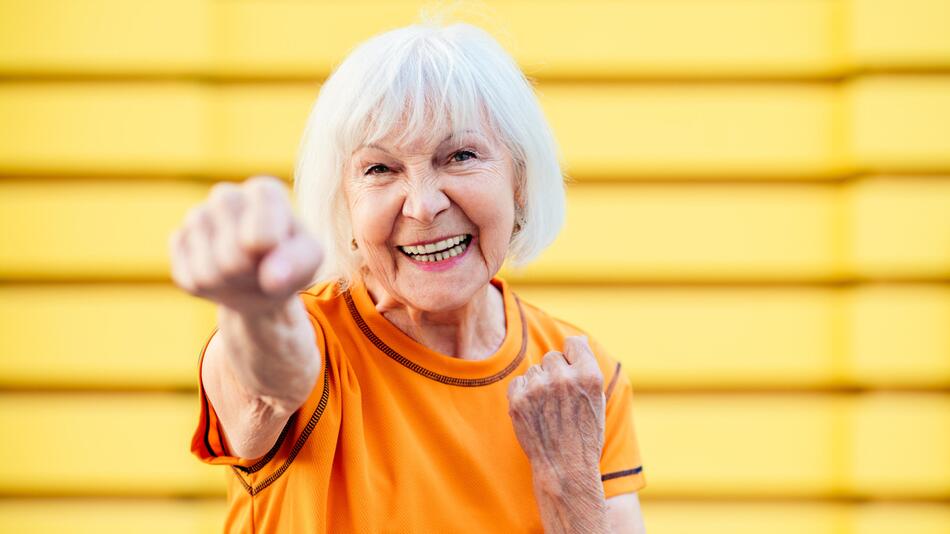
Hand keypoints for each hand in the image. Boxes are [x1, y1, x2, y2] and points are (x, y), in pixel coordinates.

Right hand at [168, 175, 322, 314]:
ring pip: (208, 273)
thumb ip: (299, 263)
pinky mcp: (178, 239)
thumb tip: (272, 278)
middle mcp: (227, 195)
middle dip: (250, 276)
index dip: (267, 254)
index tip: (276, 251)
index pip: (260, 234)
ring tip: (244, 274)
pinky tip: (222, 277)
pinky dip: (208, 291)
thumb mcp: (309, 259)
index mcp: (264, 191)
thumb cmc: (290, 260)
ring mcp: (198, 216)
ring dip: (229, 285)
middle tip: (261, 269)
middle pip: (232, 258)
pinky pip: (189, 279)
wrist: (261, 277)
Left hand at [507, 336, 605, 488]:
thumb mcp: (596, 399)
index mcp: (589, 375)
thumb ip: (587, 366)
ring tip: (549, 411)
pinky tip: (535, 414)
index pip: (574, 343)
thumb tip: (578, 339)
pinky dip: (523, 395)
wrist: (565, 468)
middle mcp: (564, 378)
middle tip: (560, 400)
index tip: (572, 376)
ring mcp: (539, 388)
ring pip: (534, 370)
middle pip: (552, 357)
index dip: (572, 358)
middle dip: (554, 373)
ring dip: (539, 385)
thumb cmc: (584, 434)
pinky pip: (518, 383)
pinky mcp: (518, 399)